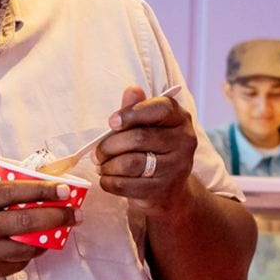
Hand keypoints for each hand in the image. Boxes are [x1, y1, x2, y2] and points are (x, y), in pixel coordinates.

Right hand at [0, 180, 73, 279]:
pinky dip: (26, 257)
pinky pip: (14, 265)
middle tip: (72, 212)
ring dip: (47, 239)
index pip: (14, 191)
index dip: (43, 190)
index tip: (63, 189)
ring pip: (26, 247)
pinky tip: (32, 249)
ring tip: (58, 232)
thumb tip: (14, 194)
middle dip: (57, 215)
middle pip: (28, 220)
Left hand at [94, 86, 199, 218]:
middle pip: (139, 138)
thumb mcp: (147, 125)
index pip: (160, 109)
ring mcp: (175, 168)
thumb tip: (132, 89)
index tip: (111, 122)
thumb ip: (137, 108)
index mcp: (180, 119)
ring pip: (130, 163)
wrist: (169, 190)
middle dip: (110, 145)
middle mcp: (184, 142)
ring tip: (100, 164)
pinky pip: (125, 185)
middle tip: (96, 152)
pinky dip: (108, 181)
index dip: (131, 113)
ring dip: (107, 164)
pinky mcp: (161, 190)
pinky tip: (106, 178)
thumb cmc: (153, 148)